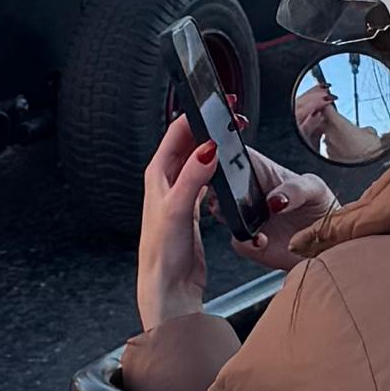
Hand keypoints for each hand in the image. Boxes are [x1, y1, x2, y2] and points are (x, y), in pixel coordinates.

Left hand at [135, 113, 223, 330]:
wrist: (167, 287)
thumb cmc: (162, 254)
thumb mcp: (177, 210)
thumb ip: (193, 178)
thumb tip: (208, 149)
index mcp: (157, 175)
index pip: (177, 133)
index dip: (197, 114)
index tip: (217, 103)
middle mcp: (166, 182)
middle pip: (189, 144)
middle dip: (209, 127)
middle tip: (232, 116)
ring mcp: (179, 195)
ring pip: (198, 160)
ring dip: (214, 147)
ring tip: (232, 137)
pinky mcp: (191, 209)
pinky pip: (205, 180)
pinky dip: (216, 170)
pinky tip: (226, 171)